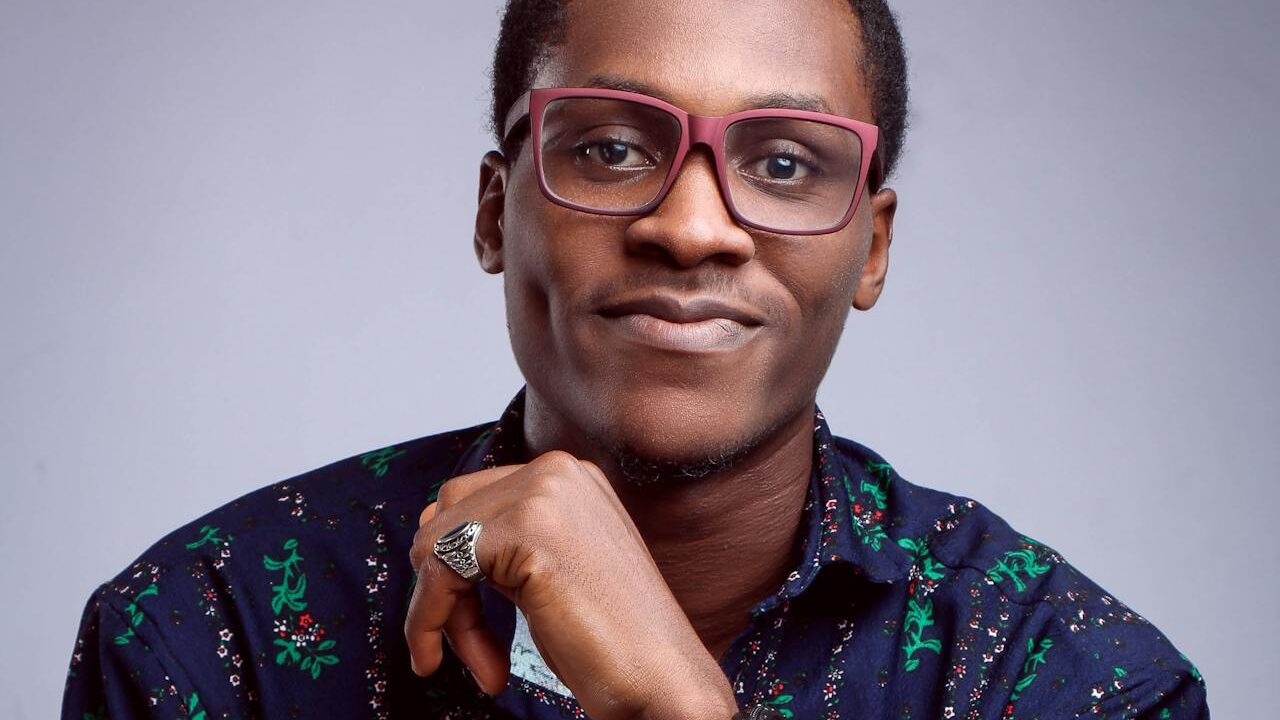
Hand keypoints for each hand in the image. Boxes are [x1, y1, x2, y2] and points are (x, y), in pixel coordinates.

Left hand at [406, 450, 737, 719]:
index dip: (455, 566)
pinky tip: (450, 661)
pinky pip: (437, 569)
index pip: (471, 499)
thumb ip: (505, 542)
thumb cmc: (612, 642)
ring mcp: (543, 492)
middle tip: (472, 649)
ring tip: (479, 664)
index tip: (470, 626)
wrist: (664, 680)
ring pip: (434, 541)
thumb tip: (430, 528)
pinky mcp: (525, 527)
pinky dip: (427, 621)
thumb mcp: (552, 571)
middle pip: (447, 514)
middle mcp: (557, 470)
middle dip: (444, 586)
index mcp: (569, 476)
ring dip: (440, 613)